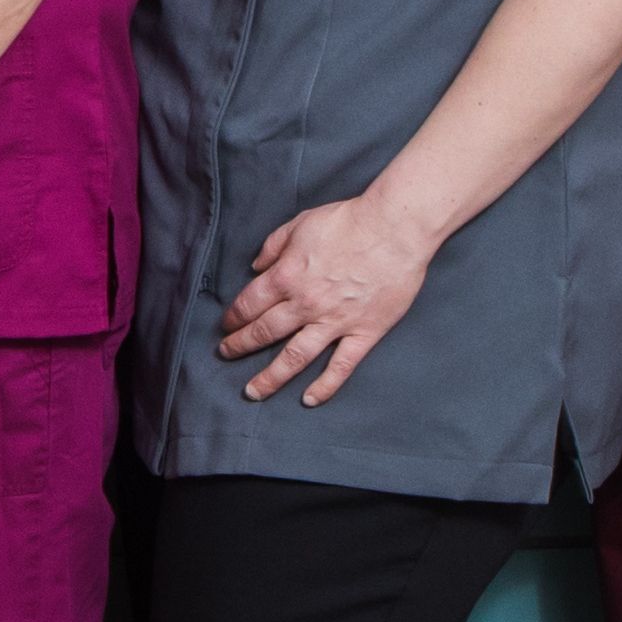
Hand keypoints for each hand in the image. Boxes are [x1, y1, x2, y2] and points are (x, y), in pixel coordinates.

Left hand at [218, 194, 442, 406]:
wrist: (394, 228)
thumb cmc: (348, 221)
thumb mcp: (300, 224)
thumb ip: (273, 246)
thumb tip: (255, 266)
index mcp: (287, 277)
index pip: (249, 304)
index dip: (233, 317)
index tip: (226, 325)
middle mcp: (306, 304)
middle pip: (264, 333)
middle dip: (240, 346)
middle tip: (226, 354)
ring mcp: (335, 322)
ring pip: (295, 357)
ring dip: (271, 377)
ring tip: (253, 391)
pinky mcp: (364, 332)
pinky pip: (341, 366)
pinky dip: (325, 386)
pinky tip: (309, 400)